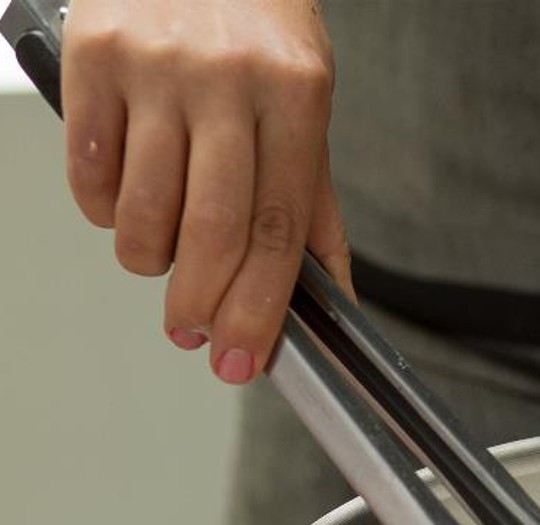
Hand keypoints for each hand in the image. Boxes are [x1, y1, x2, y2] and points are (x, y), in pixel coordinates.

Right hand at [61, 0, 352, 382]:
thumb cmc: (257, 27)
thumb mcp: (305, 104)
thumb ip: (312, 200)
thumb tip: (330, 298)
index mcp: (296, 95)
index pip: (278, 229)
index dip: (258, 308)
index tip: (240, 357)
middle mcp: (228, 79)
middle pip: (212, 229)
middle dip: (200, 302)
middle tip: (191, 332)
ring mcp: (156, 65)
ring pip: (143, 208)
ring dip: (149, 258)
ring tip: (159, 254)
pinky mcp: (92, 54)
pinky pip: (89, 170)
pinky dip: (103, 210)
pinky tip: (122, 202)